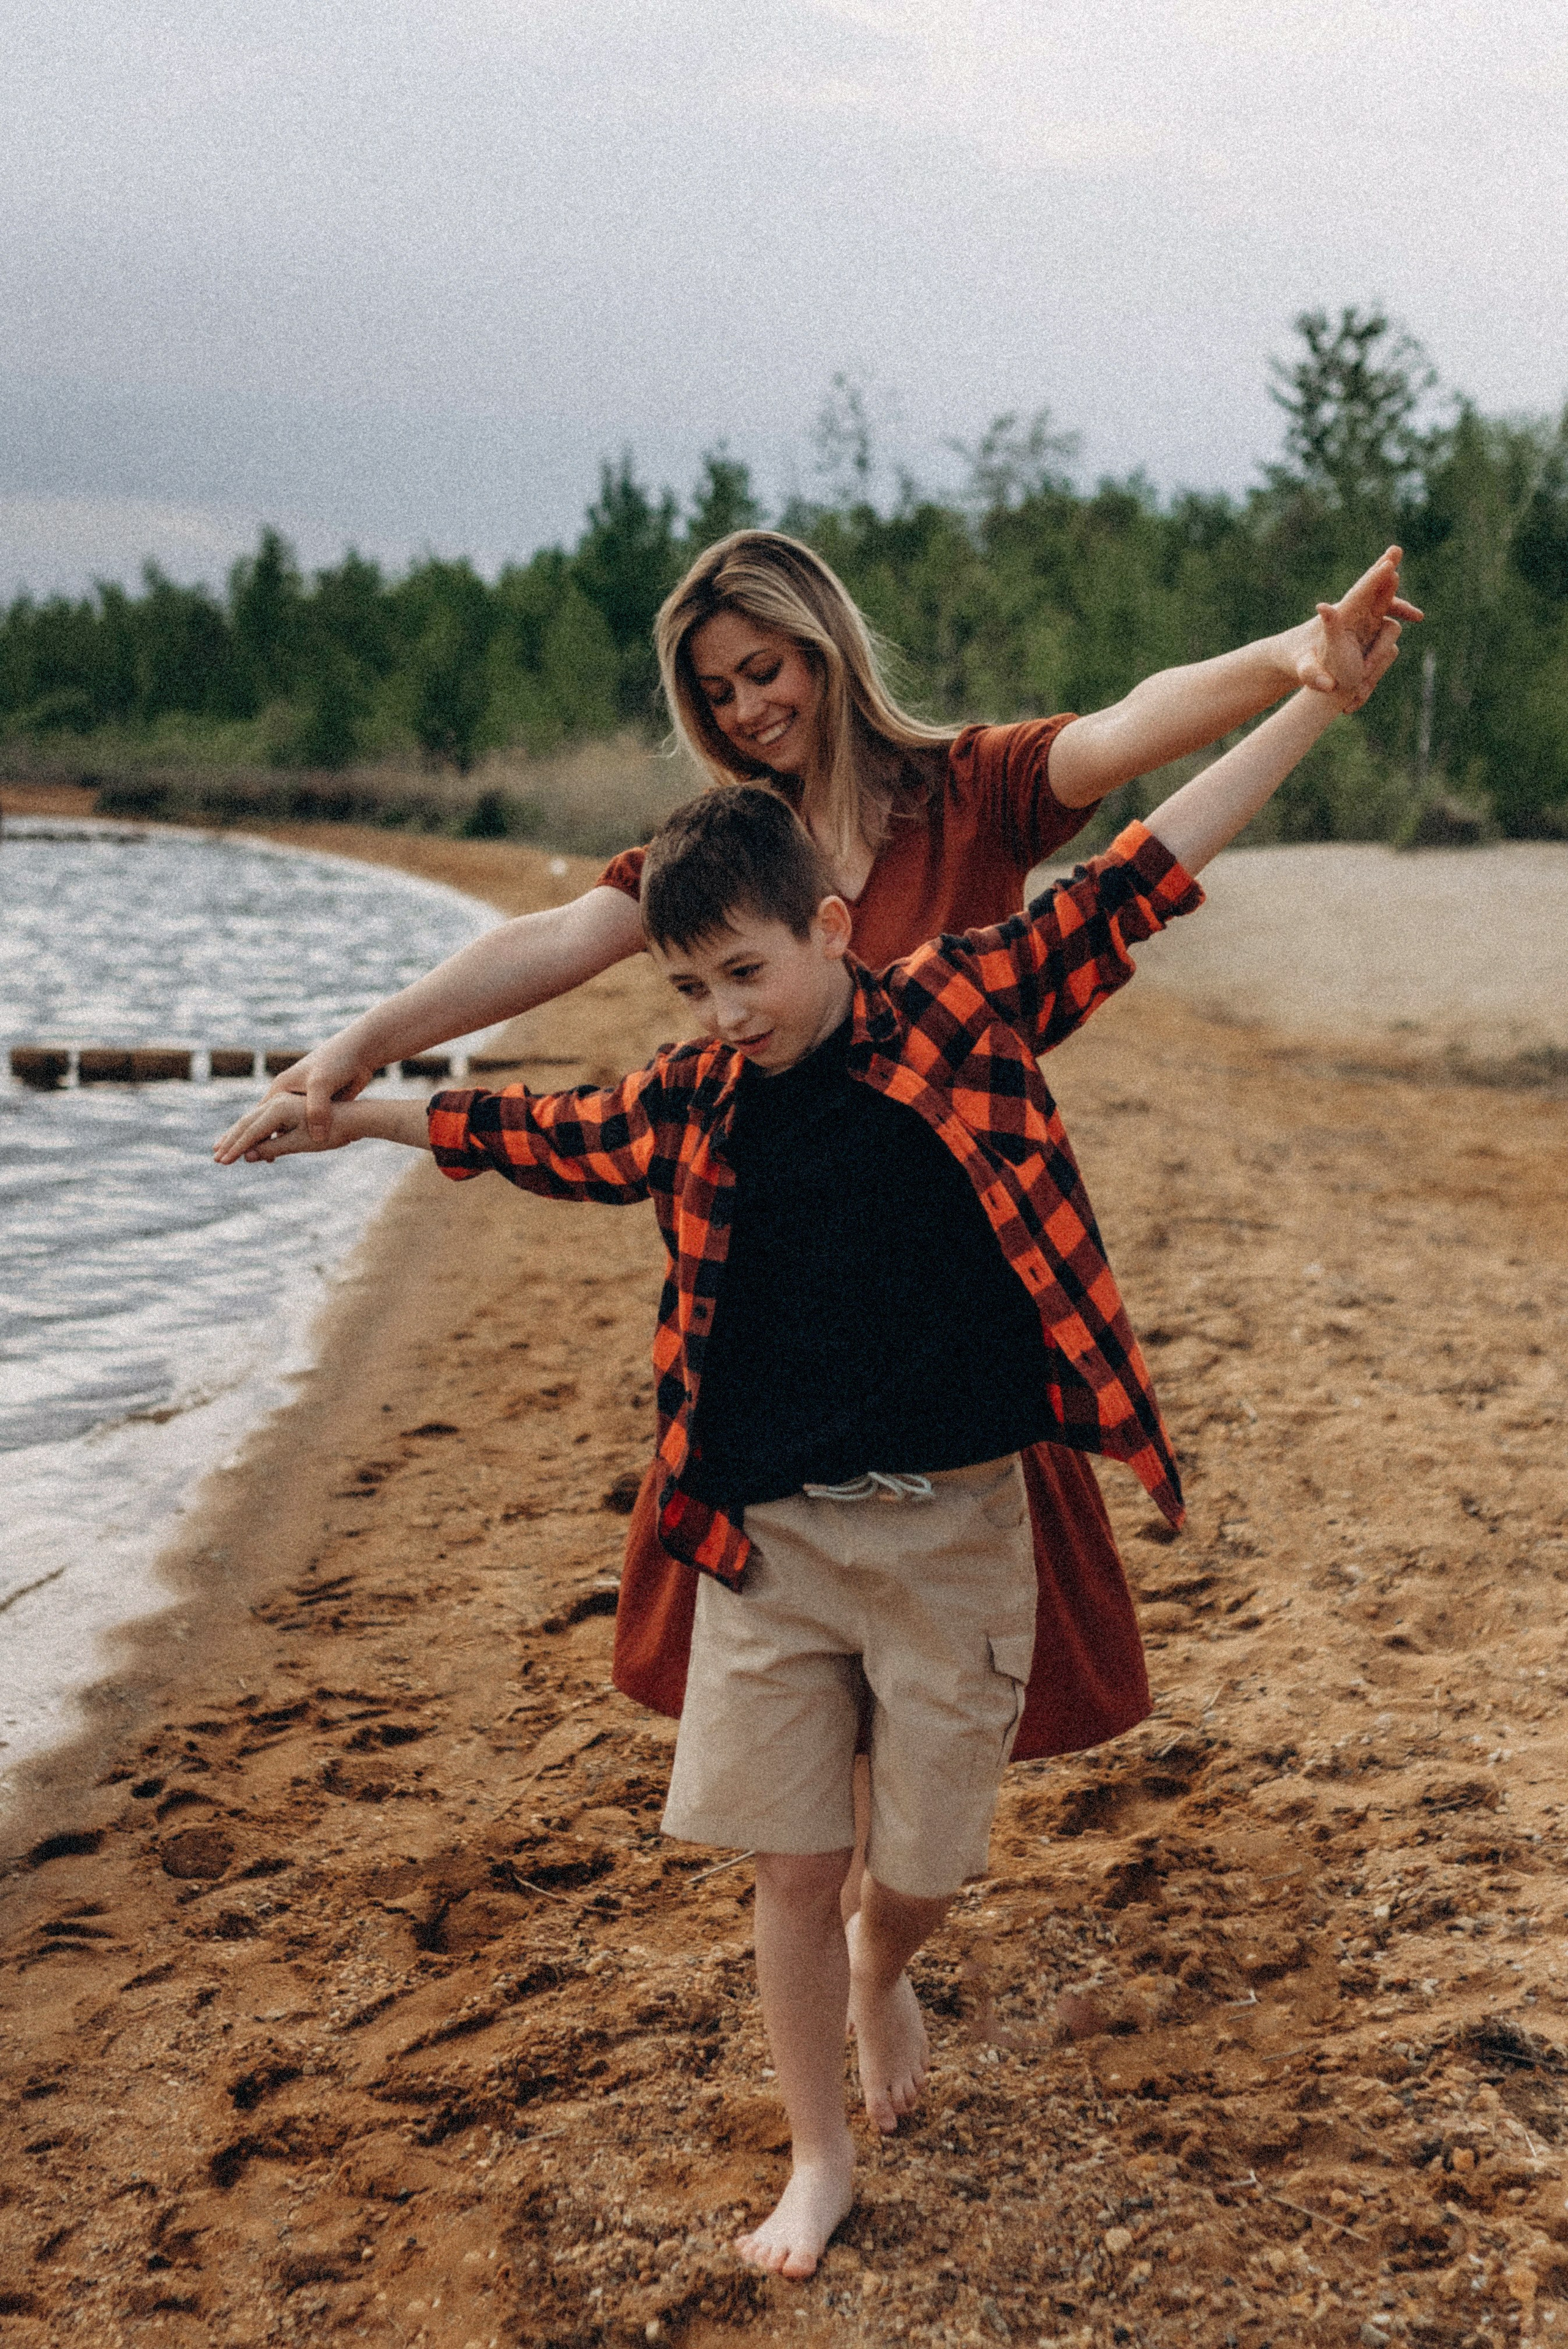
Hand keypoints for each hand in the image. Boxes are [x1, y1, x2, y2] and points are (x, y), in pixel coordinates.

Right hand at [212, 1036, 376, 1164]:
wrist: (358, 1053)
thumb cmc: (338, 1065)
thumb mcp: (323, 1086)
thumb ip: (315, 1111)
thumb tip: (315, 1137)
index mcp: (280, 1092)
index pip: (252, 1123)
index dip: (237, 1143)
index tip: (223, 1160)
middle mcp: (281, 1097)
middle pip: (251, 1122)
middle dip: (235, 1141)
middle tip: (217, 1158)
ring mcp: (293, 1102)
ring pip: (266, 1126)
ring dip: (251, 1142)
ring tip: (238, 1157)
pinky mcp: (307, 1107)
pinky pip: (282, 1128)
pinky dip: (271, 1140)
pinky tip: (269, 1153)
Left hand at [1290, 546, 1422, 695]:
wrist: (1297, 661)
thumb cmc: (1300, 664)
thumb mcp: (1304, 670)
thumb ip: (1312, 674)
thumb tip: (1326, 685)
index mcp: (1337, 617)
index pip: (1359, 594)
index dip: (1374, 581)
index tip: (1389, 567)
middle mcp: (1350, 612)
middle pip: (1372, 589)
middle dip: (1385, 574)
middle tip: (1396, 550)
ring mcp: (1359, 618)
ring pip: (1382, 601)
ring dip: (1398, 601)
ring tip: (1416, 612)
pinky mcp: (1365, 625)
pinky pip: (1386, 614)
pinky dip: (1399, 612)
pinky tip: (1415, 617)